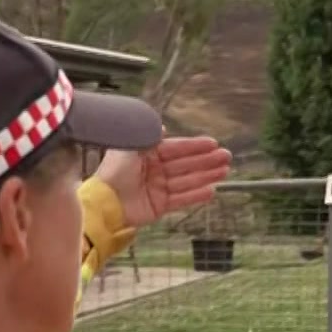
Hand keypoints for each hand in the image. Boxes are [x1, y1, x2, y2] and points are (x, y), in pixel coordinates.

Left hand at [95, 136, 233, 227]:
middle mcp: (154, 170)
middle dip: (206, 161)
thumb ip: (146, 136)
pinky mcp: (159, 206)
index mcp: (147, 154)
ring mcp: (158, 189)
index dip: (194, 146)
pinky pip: (181, 199)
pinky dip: (195, 196)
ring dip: (206, 176)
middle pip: (185, 164)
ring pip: (186, 181)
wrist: (104, 202)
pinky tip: (211, 191)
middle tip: (226, 157)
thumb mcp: (129, 146)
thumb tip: (161, 126)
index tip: (213, 143)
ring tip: (225, 171)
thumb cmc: (113, 172)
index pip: (176, 148)